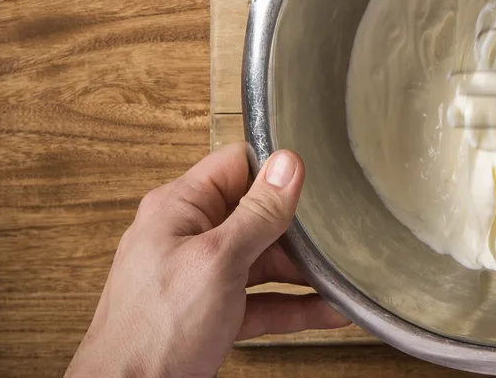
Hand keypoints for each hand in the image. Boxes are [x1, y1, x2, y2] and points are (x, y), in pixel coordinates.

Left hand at [66, 144, 349, 377]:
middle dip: (296, 228)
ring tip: (341, 274)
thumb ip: (256, 213)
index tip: (314, 182)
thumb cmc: (154, 331)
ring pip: (261, 261)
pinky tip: (326, 309)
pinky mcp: (210, 314)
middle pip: (254, 215)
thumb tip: (286, 164)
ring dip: (301, 270)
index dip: (274, 170)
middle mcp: (186, 237)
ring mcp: (199, 277)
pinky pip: (260, 300)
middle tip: (336, 234)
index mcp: (178, 209)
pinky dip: (292, 304)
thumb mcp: (218, 260)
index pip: (235, 165)